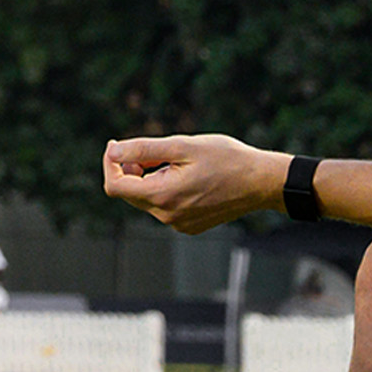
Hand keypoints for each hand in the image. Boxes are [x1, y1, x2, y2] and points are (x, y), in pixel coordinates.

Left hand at [103, 134, 283, 235]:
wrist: (261, 182)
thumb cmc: (226, 159)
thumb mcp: (182, 146)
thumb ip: (143, 149)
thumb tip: (112, 151)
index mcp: (162, 196)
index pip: (115, 186)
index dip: (110, 164)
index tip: (117, 145)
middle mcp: (167, 217)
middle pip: (129, 194)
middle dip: (130, 170)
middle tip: (150, 151)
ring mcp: (179, 224)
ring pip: (147, 200)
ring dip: (149, 179)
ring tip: (175, 162)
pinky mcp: (189, 226)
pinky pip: (164, 208)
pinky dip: (165, 190)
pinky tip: (187, 177)